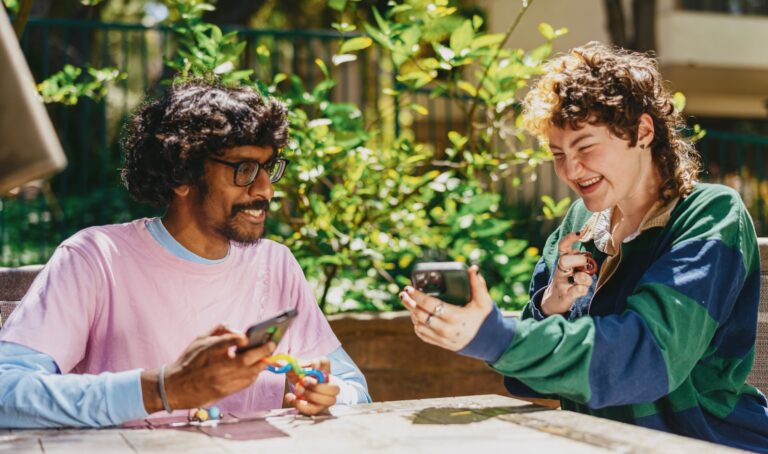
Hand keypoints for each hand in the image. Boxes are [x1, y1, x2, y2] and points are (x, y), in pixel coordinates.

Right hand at [141, 323, 274, 412]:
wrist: (175, 388)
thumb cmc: (189, 360)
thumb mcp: (199, 339)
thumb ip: (220, 330)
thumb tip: (239, 331)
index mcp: (208, 350)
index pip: (225, 342)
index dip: (237, 339)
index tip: (246, 337)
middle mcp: (216, 366)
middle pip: (245, 359)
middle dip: (262, 351)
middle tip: (272, 344)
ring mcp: (221, 380)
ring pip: (250, 373)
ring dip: (261, 363)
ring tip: (267, 356)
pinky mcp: (225, 391)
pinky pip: (245, 383)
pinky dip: (254, 374)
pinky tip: (257, 368)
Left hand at [284, 357, 339, 415]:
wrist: (296, 387)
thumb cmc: (298, 375)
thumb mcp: (292, 368)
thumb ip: (286, 365)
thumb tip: (278, 363)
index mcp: (322, 369)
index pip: (326, 363)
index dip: (320, 364)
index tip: (313, 366)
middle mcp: (328, 383)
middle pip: (334, 387)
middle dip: (318, 386)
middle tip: (304, 382)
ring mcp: (325, 397)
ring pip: (328, 400)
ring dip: (311, 395)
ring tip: (298, 390)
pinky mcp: (318, 407)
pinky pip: (313, 409)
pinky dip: (300, 405)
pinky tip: (291, 398)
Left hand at [400, 265, 492, 351]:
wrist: (489, 341)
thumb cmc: (485, 318)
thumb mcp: (484, 301)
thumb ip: (478, 284)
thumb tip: (473, 268)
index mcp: (456, 317)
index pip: (431, 305)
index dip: (418, 296)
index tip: (409, 288)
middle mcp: (446, 329)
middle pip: (420, 316)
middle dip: (409, 303)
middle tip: (404, 293)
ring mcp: (442, 338)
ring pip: (419, 325)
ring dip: (411, 313)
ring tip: (408, 302)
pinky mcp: (440, 343)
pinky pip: (422, 334)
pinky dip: (416, 324)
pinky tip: (415, 315)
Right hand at [540, 232, 595, 315]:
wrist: (554, 301)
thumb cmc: (567, 280)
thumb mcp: (570, 267)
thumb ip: (578, 257)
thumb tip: (590, 249)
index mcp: (562, 261)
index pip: (562, 246)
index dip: (569, 238)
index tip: (580, 232)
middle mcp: (560, 271)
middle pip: (564, 260)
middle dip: (578, 260)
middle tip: (585, 263)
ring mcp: (562, 284)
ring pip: (575, 277)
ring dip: (585, 278)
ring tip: (586, 280)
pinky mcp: (565, 297)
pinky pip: (576, 291)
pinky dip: (582, 290)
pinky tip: (583, 289)